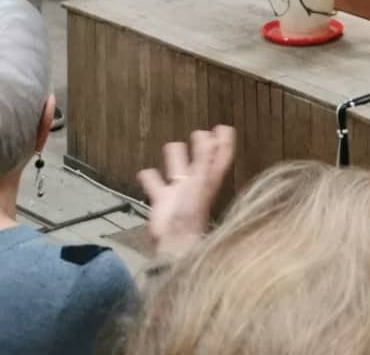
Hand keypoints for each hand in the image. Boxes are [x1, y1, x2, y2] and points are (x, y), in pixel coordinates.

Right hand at [138, 124, 235, 262]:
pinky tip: (145, 172)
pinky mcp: (161, 201)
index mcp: (209, 179)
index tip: (223, 127)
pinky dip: (149, 178)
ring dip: (174, 158)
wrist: (173, 242)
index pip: (220, 157)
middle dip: (199, 147)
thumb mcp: (200, 183)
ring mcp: (178, 193)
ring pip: (176, 169)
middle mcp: (195, 184)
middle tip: (199, 133)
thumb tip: (211, 138)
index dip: (223, 142)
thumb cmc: (191, 214)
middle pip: (199, 161)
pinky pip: (154, 185)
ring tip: (172, 146)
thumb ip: (204, 161)